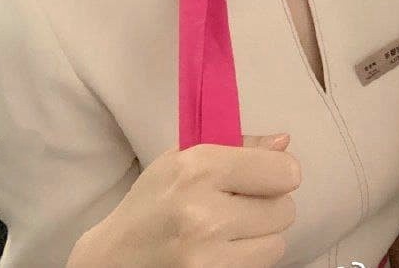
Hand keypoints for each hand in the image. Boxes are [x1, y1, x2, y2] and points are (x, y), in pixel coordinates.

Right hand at [67, 135, 299, 267]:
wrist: (114, 260)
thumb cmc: (152, 203)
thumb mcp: (182, 159)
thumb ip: (238, 146)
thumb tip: (285, 143)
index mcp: (198, 169)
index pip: (283, 172)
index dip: (279, 173)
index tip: (264, 176)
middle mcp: (205, 214)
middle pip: (285, 210)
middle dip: (268, 206)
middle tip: (239, 206)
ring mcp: (208, 257)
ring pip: (277, 243)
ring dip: (260, 236)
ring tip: (229, 230)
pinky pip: (260, 266)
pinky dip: (248, 258)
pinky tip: (222, 250)